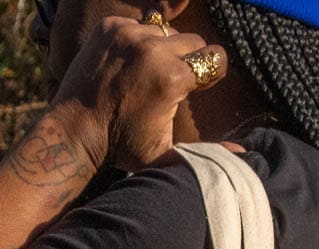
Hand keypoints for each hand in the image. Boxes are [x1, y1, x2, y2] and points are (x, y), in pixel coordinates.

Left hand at [47, 15, 228, 172]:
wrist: (74, 133)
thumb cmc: (121, 147)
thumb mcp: (165, 153)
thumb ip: (206, 153)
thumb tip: (244, 155)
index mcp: (172, 79)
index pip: (214, 59)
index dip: (207, 75)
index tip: (194, 88)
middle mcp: (153, 49)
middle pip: (193, 41)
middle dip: (186, 61)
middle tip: (167, 84)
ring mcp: (129, 34)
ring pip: (166, 31)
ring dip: (161, 50)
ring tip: (144, 76)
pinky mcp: (110, 27)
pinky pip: (139, 24)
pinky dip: (137, 42)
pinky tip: (126, 66)